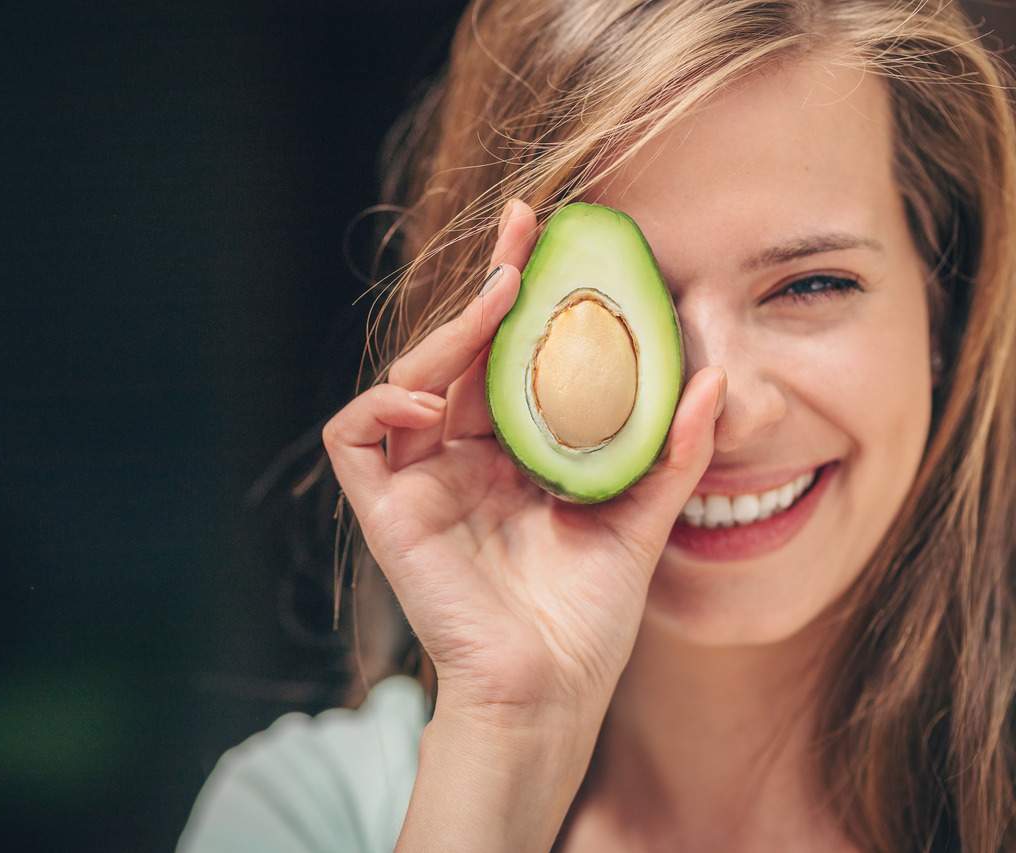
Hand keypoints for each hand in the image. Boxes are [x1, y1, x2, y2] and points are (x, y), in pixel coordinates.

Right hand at [323, 199, 725, 722]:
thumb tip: (717, 377)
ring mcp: (418, 479)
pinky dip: (381, 404)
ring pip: (407, 378)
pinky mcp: (384, 507)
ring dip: (445, 334)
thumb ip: (672, 449)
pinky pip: (357, 435)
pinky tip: (429, 398)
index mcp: (513, 453)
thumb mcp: (640, 517)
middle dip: (486, 286)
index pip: (511, 357)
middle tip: (523, 230)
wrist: (550, 691)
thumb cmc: (588, 615)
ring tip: (494, 303)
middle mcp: (460, 456)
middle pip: (459, 353)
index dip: (525, 295)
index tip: (555, 236)